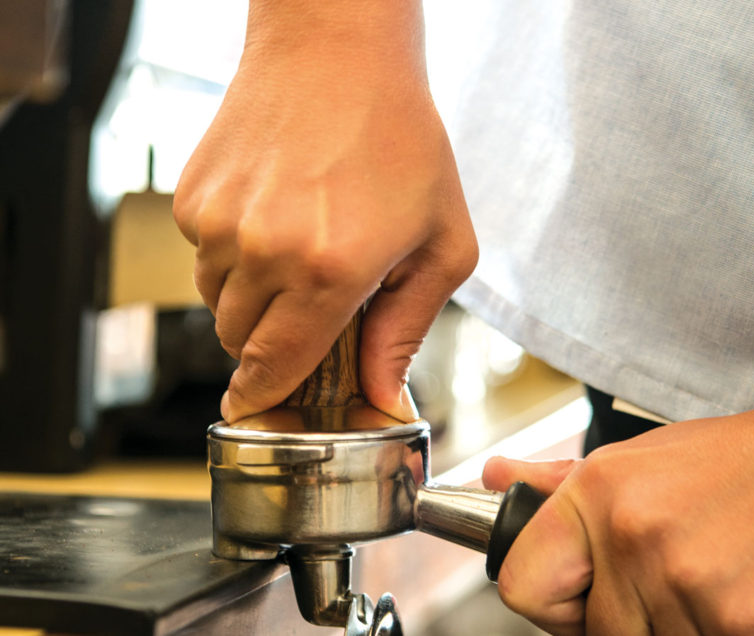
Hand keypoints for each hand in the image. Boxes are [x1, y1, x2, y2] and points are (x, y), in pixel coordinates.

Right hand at [173, 1, 476, 421]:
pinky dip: (232, 255)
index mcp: (329, 272)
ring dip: (250, 300)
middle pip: (239, 342)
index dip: (265, 397)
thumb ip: (408, 329)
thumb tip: (379, 392)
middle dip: (270, 345)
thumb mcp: (441, 243)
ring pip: (215, 302)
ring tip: (298, 251)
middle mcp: (264, 252)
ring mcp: (220, 222)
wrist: (338, 52)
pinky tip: (273, 216)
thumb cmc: (402, 140)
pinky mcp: (192, 195)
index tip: (261, 407)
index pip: (275, 368)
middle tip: (310, 309)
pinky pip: (202, 256)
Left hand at [484, 358, 753, 634]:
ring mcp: (690, 587)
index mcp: (599, 494)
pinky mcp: (748, 629)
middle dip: (629, 619)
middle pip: (593, 634)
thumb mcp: (637, 460)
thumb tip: (495, 477)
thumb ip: (558, 483)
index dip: (551, 602)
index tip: (578, 598)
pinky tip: (746, 597)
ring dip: (680, 630)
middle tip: (674, 579)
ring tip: (716, 580)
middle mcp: (635, 537)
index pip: (522, 585)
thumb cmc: (737, 462)